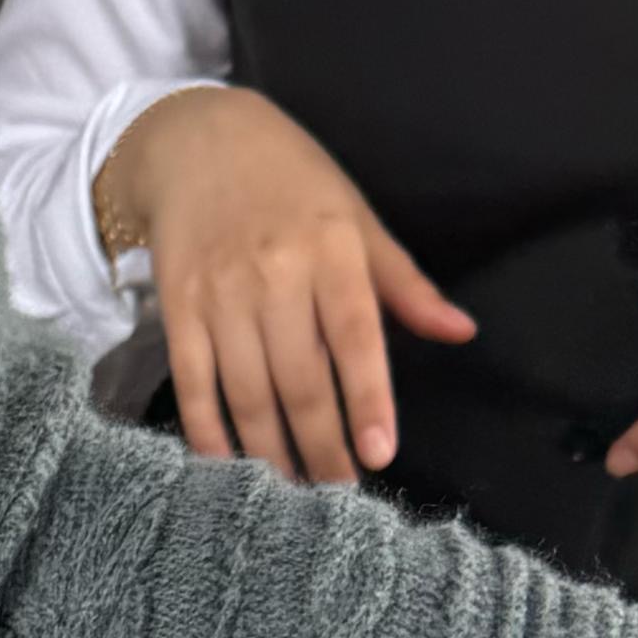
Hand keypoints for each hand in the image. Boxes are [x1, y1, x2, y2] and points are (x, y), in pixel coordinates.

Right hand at [101, 83, 476, 486]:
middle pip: (301, 379)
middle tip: (339, 495)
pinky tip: (228, 465)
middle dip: (321, 445)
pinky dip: (208, 431)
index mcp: (331, 248)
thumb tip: (460, 332)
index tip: (379, 454)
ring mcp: (221, 295)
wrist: (197, 142)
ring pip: (248, 391)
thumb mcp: (357, 218)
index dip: (367, 400)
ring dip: (270, 451)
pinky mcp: (178, 309)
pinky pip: (194, 384)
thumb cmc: (291, 182)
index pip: (355, 337)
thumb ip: (404, 283)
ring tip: (291, 491)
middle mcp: (275, 273)